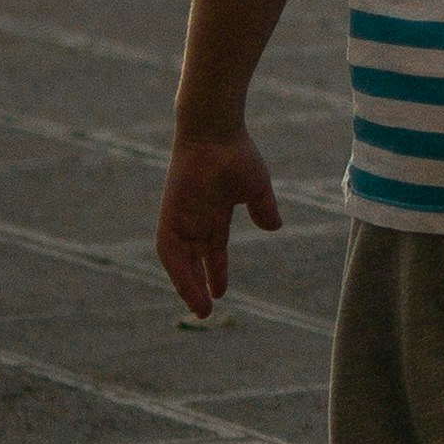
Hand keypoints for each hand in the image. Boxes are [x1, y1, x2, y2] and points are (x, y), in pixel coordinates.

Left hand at [155, 130, 278, 316]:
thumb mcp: (257, 189)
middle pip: (193, 260)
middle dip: (198, 285)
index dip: (216, 271)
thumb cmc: (237, 154)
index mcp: (214, 213)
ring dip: (187, 285)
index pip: (213, 250)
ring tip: (200, 308)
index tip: (221, 292)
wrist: (216, 132)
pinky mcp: (170, 214)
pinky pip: (169, 249)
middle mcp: (195, 218)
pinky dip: (177, 269)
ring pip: (180, 260)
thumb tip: (274, 228)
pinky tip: (186, 285)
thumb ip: (264, 209)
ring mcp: (181, 216)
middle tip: (206, 312)